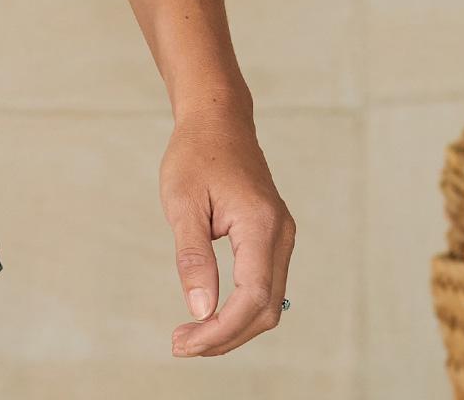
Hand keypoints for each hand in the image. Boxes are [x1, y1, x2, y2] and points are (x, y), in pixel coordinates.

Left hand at [160, 102, 295, 357]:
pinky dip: (241, 307)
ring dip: (233, 325)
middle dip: (225, 336)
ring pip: (269, 302)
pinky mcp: (274, 236)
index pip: (252, 298)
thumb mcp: (181, 201)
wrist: (217, 118)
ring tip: (191, 335)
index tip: (185, 343)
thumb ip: (192, 256)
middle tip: (181, 345)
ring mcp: (282, 235)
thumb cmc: (195, 154)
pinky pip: (265, 284)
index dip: (221, 329)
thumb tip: (201, 310)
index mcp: (261, 224)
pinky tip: (211, 313)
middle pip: (265, 309)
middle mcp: (281, 234)